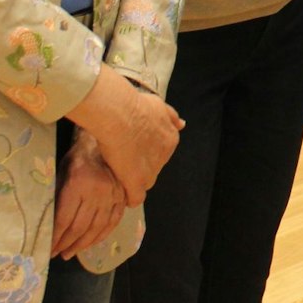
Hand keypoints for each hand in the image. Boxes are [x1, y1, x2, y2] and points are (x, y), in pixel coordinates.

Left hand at [51, 129, 126, 258]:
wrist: (103, 141)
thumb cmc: (77, 157)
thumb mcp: (62, 173)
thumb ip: (58, 198)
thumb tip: (50, 225)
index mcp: (79, 184)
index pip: (65, 219)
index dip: (56, 237)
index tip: (48, 247)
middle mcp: (98, 191)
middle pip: (81, 226)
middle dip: (67, 243)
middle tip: (58, 254)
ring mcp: (113, 194)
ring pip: (98, 227)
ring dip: (83, 244)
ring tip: (71, 253)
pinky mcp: (122, 196)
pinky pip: (113, 221)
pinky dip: (102, 235)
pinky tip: (92, 242)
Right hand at [63, 66, 182, 205]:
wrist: (120, 114)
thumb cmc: (134, 106)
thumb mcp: (158, 105)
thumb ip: (170, 116)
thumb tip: (182, 124)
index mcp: (170, 138)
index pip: (161, 153)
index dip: (146, 152)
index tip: (134, 149)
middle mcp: (164, 155)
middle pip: (154, 167)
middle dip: (141, 165)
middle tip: (125, 159)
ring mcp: (151, 170)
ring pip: (145, 181)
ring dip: (134, 180)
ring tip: (120, 174)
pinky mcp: (136, 181)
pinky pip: (136, 197)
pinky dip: (130, 197)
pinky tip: (124, 195)